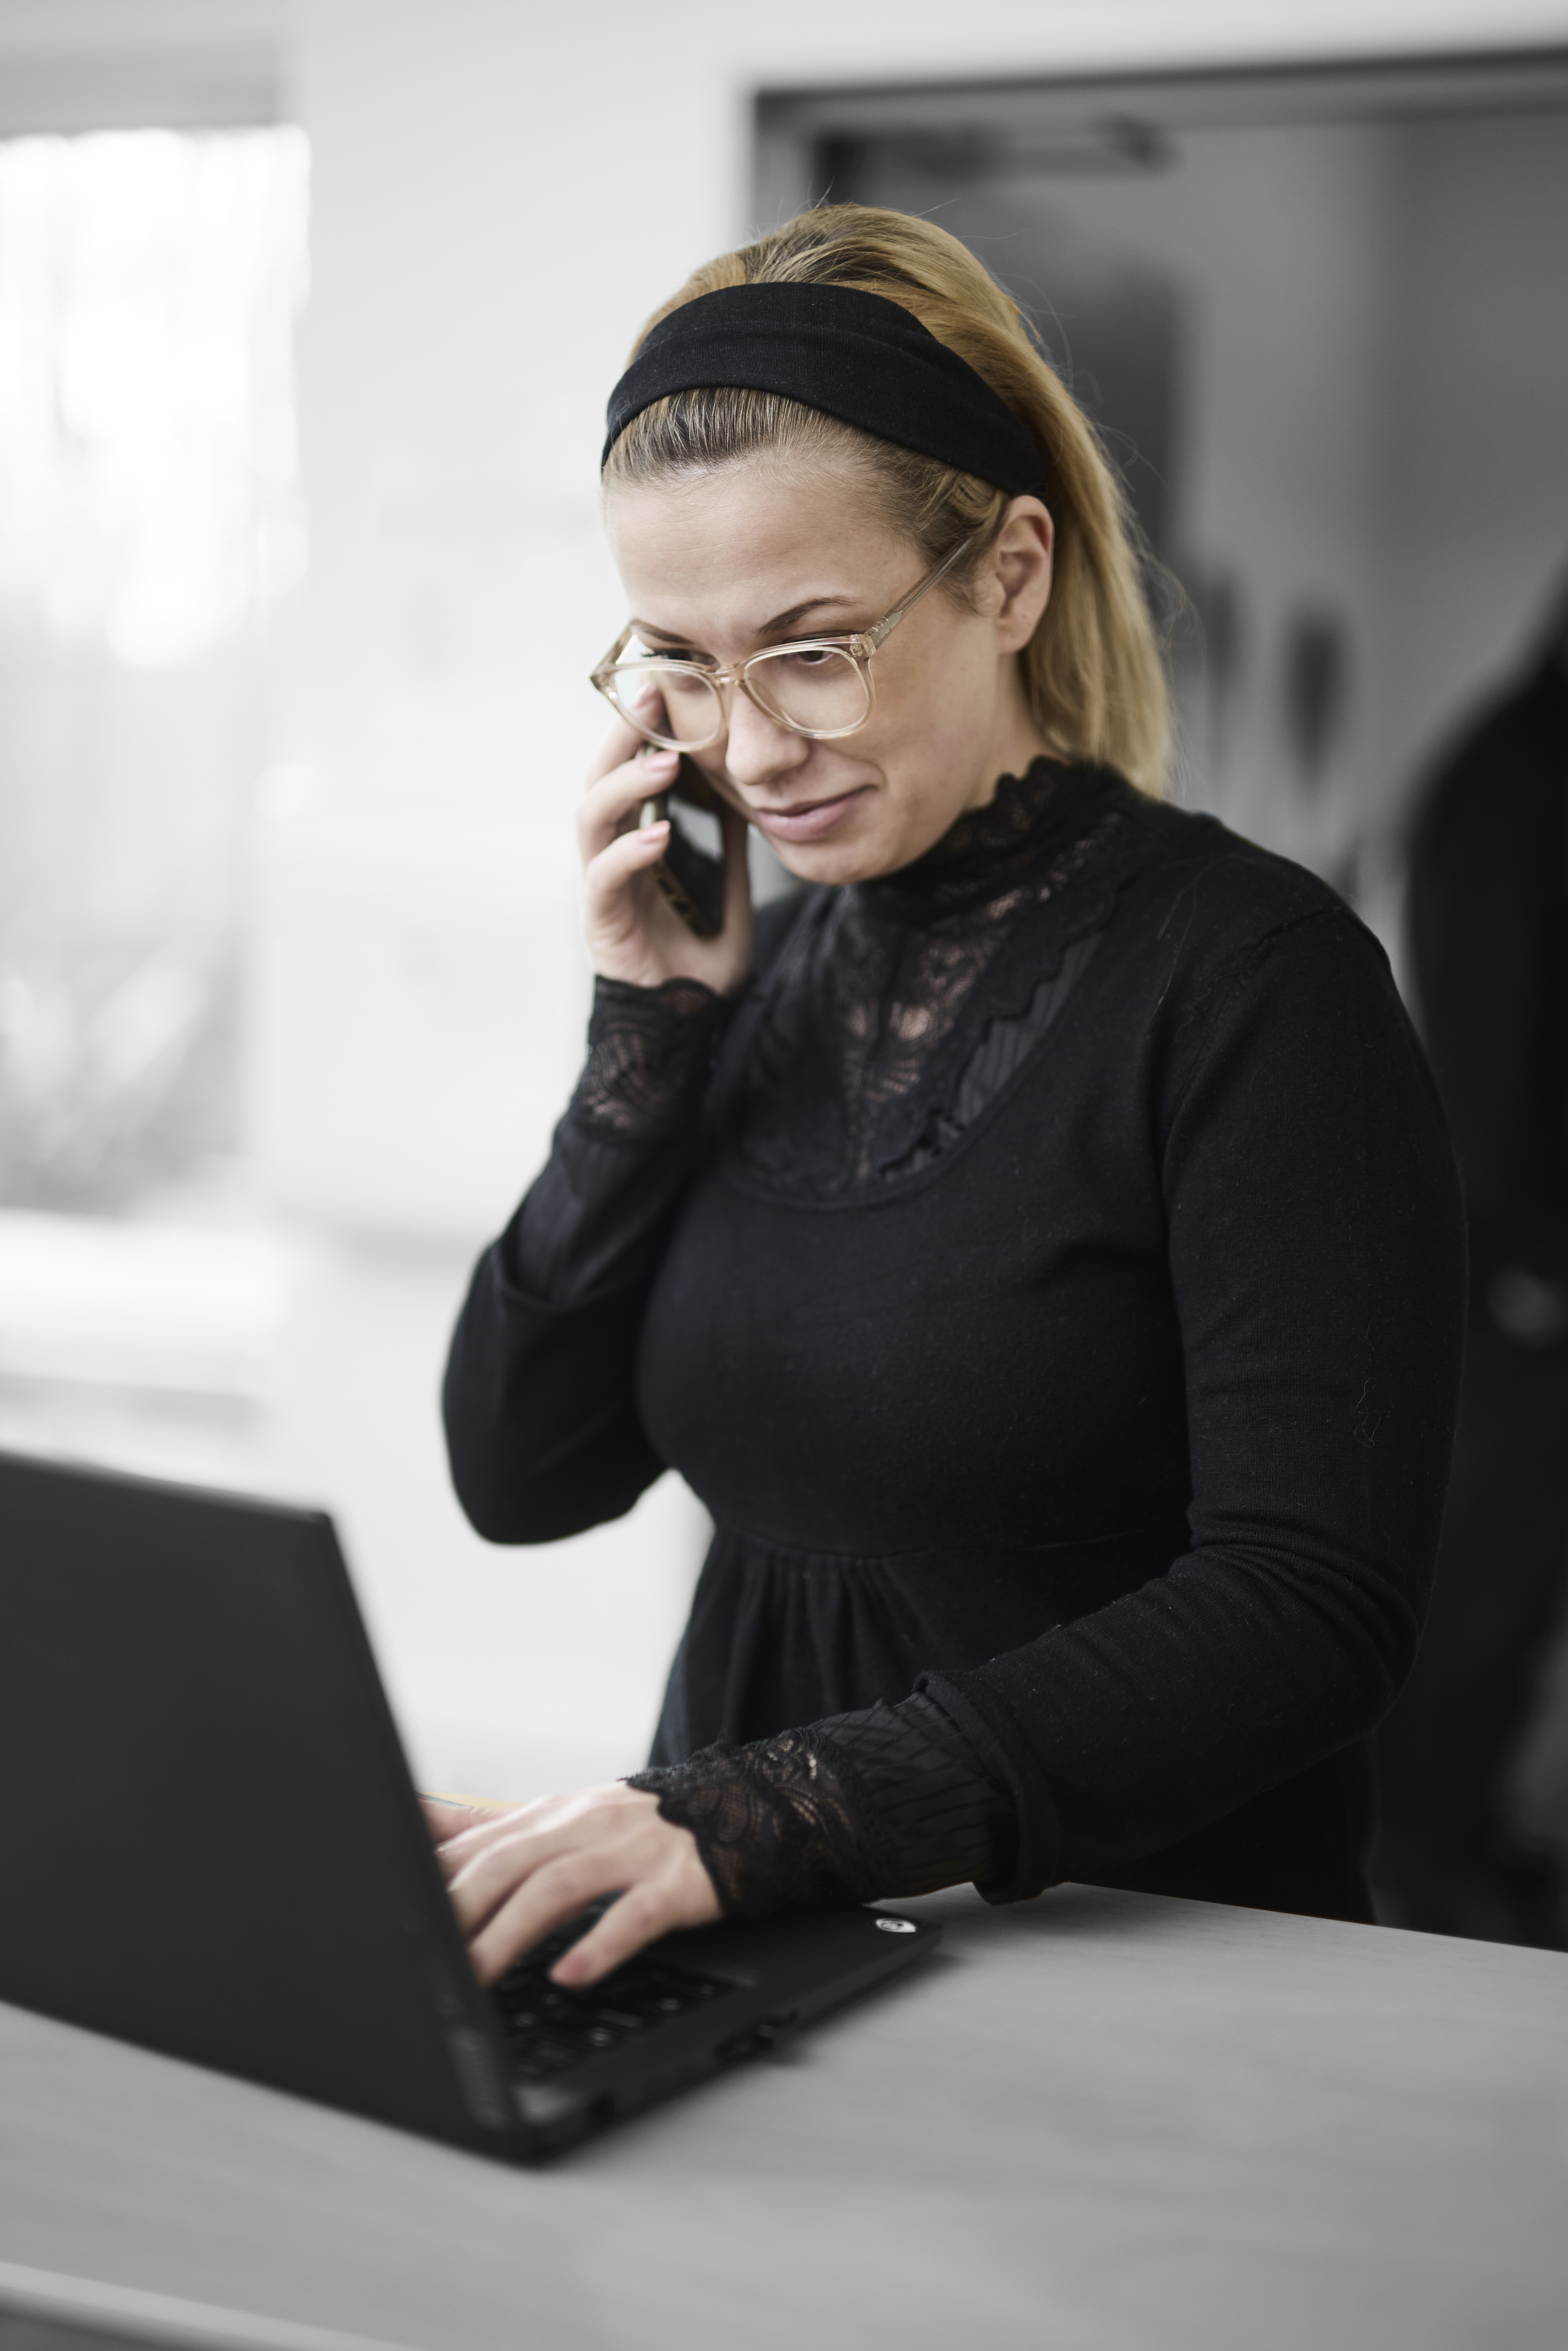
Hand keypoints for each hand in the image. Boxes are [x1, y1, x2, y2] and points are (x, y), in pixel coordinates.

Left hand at [423, 1783, 721, 1987]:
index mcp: (552, 1815)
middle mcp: (585, 1827)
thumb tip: (415, 1815)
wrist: (742, 1806)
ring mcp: (631, 1853)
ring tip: (474, 1976)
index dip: (431, 1878)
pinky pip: (633, 1915)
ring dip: (510, 1934)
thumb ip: (489, 1825)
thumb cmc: (636, 1826)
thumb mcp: (559, 1818)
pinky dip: (599, 1945)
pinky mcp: (675, 1884)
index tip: (391, 1911)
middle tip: (422, 1955)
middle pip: (508, 1863)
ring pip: (558, 1888)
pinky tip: (570, 1974)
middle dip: (458, 1908)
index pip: (477, 1844)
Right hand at [578, 698, 752, 994]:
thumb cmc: (699, 964)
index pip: (628, 773)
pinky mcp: (600, 920)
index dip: (643, 732)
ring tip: (665, 761)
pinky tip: (659, 835)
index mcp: (636, 843)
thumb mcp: (731, 895)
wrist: (685, 1027)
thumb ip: (734, 851)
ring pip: (592, 816)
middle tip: (656, 699)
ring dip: (626, 783)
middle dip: (624, 737)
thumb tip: (750, 802)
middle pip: (600, 778)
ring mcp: (600, 886)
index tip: (670, 690)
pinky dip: (630, 851)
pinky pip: (603, 876)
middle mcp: (609, 856)